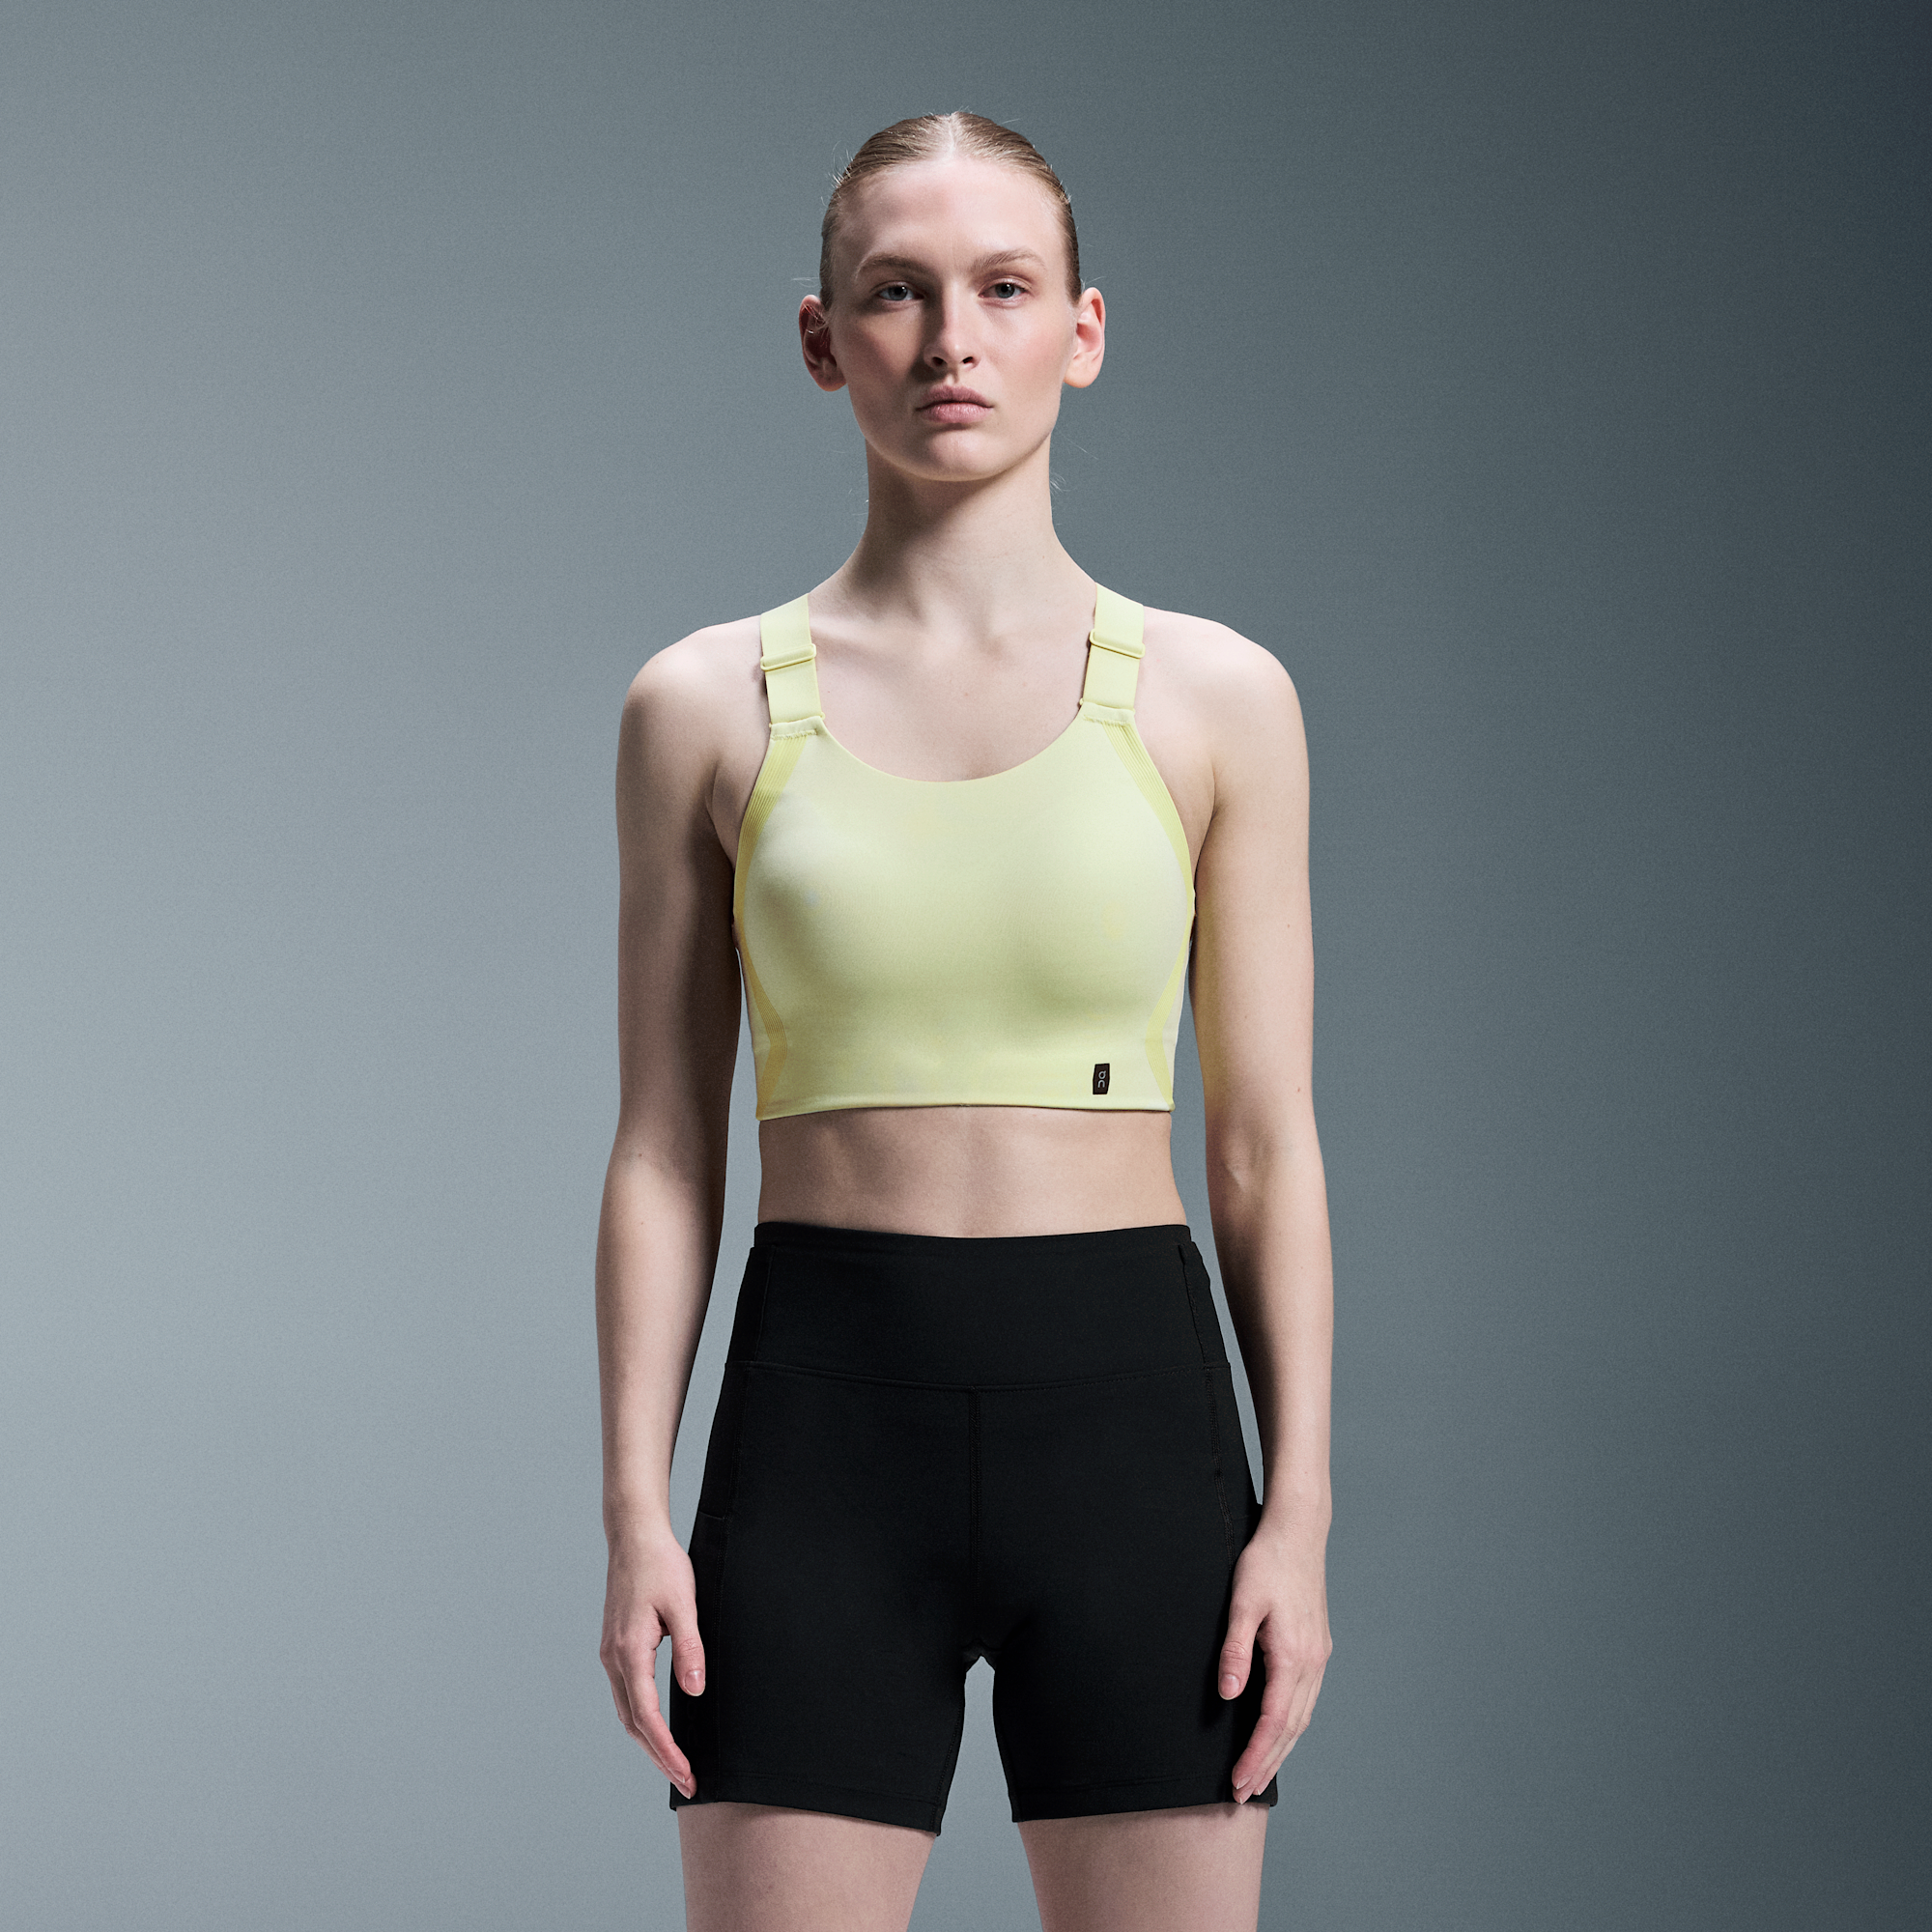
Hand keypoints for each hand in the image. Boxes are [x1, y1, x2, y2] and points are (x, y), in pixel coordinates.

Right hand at [599, 1520, 705, 1798]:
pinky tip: (658, 1727)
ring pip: (627, 1711)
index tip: (687, 1774)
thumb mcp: (684, 1603)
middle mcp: (613, 1658)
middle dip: (659, 1756)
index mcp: (630, 1651)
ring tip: (676, 1763)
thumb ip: (689, 1647)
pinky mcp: (615, 1647)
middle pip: (633, 1723)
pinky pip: (627, 1694)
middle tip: (687, 1781)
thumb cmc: (661, 1565)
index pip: (647, 1716)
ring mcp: (610, 1653)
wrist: (634, 1536)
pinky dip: (641, 1719)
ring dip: (648, 1741)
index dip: (667, 1751)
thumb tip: (694, 1690)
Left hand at [1218, 1517, 1332, 1800]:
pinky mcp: (1317, 1648)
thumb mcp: (1242, 1602)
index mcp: (1293, 1654)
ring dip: (1279, 1748)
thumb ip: (1235, 1649)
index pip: (1273, 1721)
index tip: (1237, 1783)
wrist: (1298, 1532)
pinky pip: (1306, 1700)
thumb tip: (1229, 1695)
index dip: (1255, 1755)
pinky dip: (1291, 1725)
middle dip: (1266, 1763)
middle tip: (1242, 1794)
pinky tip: (1278, 1732)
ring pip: (1302, 1717)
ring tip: (1257, 1774)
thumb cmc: (1265, 1562)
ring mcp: (1318, 1656)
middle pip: (1291, 1728)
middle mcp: (1312, 1662)